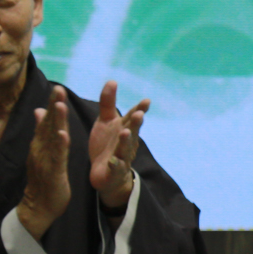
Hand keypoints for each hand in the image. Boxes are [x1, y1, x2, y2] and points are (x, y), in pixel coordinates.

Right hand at [16, 94, 71, 239]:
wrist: (40, 206)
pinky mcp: (53, 171)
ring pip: (51, 138)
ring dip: (55, 122)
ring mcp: (45, 160)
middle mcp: (41, 150)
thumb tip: (38, 111)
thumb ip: (43, 132)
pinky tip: (63, 134)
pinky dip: (59, 145)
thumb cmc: (44, 177)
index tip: (58, 88)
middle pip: (47, 125)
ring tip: (59, 105)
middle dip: (53, 107)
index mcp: (41, 145)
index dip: (53, 105)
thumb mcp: (44, 152)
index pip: (47, 122)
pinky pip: (57, 156)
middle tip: (58, 89)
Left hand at [88, 81, 148, 210]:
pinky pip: (115, 167)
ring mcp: (122, 156)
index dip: (139, 109)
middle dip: (136, 123)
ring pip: (125, 148)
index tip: (146, 101)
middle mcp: (127, 141)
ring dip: (126, 141)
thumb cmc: (108, 144)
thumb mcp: (106, 122)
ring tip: (125, 132)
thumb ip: (108, 102)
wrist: (106, 173)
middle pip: (132, 131)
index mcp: (125, 128)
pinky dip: (115, 164)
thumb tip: (112, 80)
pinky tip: (112, 161)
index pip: (133, 117)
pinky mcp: (114, 171)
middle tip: (139, 114)